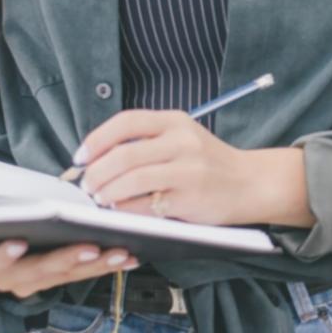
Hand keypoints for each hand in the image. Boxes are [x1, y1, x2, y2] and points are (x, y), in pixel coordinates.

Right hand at [0, 236, 136, 299]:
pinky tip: (134, 253)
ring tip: (124, 250)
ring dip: (98, 263)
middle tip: (94, 247)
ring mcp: (35, 279)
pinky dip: (109, 262)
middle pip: (38, 272)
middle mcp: (6, 278)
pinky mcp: (59, 274)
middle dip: (67, 260)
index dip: (1, 255)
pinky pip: (85, 270)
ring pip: (68, 274)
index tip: (18, 243)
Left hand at [74, 109, 255, 225]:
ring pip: (131, 180)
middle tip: (87, 186)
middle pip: (123, 154)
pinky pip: (146, 205)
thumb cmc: (209, 163)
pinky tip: (119, 211)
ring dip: (107, 193)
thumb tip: (97, 159)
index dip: (96, 140)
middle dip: (96, 173)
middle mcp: (182, 141)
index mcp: (175, 121)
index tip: (80, 157)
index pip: (126, 122)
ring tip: (100, 200)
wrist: (250, 182)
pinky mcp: (189, 198)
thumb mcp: (183, 138)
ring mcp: (187, 170)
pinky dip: (125, 210)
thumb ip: (147, 142)